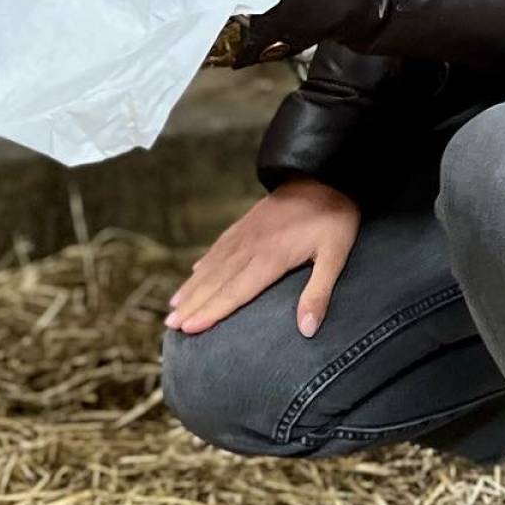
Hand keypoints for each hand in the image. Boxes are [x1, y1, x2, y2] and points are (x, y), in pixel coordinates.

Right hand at [164, 178, 359, 338]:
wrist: (323, 173)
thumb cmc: (333, 218)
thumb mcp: (335, 256)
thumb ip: (318, 292)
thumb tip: (307, 330)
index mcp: (271, 257)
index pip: (236, 291)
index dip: (212, 311)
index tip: (189, 328)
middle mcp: (250, 246)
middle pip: (216, 281)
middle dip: (193, 304)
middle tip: (170, 325)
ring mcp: (245, 233)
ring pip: (213, 264)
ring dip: (192, 286)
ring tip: (173, 305)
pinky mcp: (246, 223)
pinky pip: (219, 246)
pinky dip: (205, 263)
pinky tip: (195, 273)